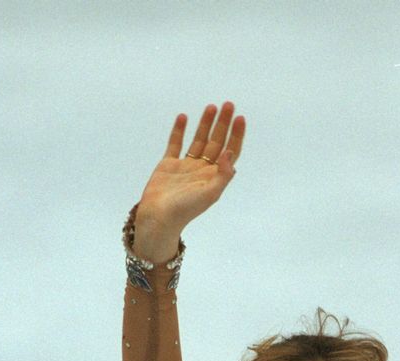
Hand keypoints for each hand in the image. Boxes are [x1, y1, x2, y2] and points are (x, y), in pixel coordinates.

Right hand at [133, 102, 245, 261]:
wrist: (159, 217)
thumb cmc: (186, 209)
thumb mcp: (210, 194)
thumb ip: (223, 174)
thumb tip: (230, 152)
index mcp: (214, 177)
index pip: (229, 152)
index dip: (236, 136)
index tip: (240, 118)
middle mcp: (202, 170)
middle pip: (216, 142)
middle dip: (223, 123)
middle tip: (228, 104)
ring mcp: (185, 166)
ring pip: (198, 140)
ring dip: (205, 123)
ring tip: (212, 106)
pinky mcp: (168, 165)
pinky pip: (175, 144)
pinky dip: (179, 131)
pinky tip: (184, 117)